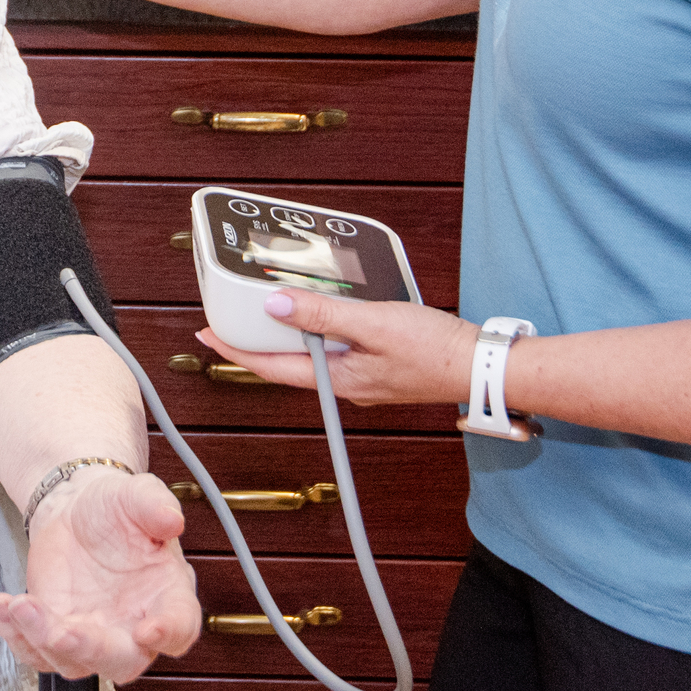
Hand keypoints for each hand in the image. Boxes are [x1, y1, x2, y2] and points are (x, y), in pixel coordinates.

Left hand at [0, 466, 198, 683]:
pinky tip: (3, 605)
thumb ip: (156, 504)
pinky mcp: (55, 635)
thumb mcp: (137, 494)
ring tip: (21, 604)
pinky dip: (16, 636)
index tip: (149, 630)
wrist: (76, 508)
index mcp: (168, 596)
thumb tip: (172, 518)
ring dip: (42, 639)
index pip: (180, 627)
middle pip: (122, 661)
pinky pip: (34, 651)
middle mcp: (132, 625)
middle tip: (61, 631)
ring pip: (71, 661)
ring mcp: (92, 635)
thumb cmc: (116, 508)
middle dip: (91, 650)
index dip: (169, 633)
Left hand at [198, 292, 484, 410]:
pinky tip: (323, 315)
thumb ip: (324, 314)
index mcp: (338, 380)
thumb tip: (276, 306)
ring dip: (288, 335)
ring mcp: (364, 378)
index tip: (207, 335)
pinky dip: (320, 332)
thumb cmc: (435, 351)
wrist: (482, 367)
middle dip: (257, 342)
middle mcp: (346, 384)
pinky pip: (336, 350)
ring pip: (312, 356)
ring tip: (267, 313)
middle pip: (288, 363)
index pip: (272, 366)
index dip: (236, 350)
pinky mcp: (380, 367)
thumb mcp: (374, 324)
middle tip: (230, 320)